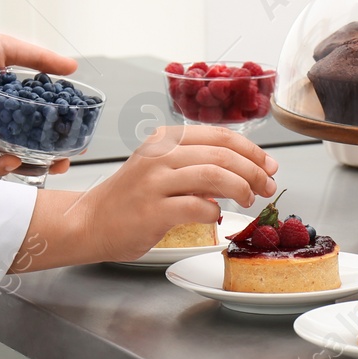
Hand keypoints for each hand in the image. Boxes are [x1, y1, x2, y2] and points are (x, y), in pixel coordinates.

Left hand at [0, 26, 77, 176]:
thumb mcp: (9, 49)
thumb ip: (40, 60)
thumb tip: (72, 66)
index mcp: (8, 105)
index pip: (35, 130)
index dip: (53, 143)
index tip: (73, 149)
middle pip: (16, 151)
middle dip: (35, 164)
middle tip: (54, 165)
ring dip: (3, 163)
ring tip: (15, 162)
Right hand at [15, 125, 279, 267]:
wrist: (88, 222)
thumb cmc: (129, 199)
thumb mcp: (162, 170)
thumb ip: (197, 166)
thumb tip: (246, 170)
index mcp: (165, 140)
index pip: (220, 136)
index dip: (252, 150)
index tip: (269, 164)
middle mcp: (160, 155)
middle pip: (222, 154)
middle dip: (254, 170)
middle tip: (268, 185)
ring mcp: (154, 182)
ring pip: (213, 175)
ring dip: (241, 187)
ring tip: (250, 199)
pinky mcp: (152, 211)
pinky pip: (196, 206)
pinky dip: (214, 211)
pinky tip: (217, 216)